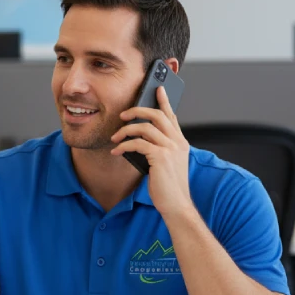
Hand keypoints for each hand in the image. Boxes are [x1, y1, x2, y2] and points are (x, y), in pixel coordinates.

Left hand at [110, 87, 192, 217]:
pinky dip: (124, 145)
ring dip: (125, 130)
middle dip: (137, 110)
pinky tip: (116, 152)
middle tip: (122, 115)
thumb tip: (139, 139)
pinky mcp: (160, 157)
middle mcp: (178, 142)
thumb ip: (158, 149)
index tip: (158, 88)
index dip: (164, 101)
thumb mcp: (166, 164)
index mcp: (180, 142)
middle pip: (157, 114)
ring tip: (114, 138)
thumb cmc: (168, 187)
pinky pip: (137, 143)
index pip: (172, 115)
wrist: (176, 205)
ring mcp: (171, 149)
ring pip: (145, 127)